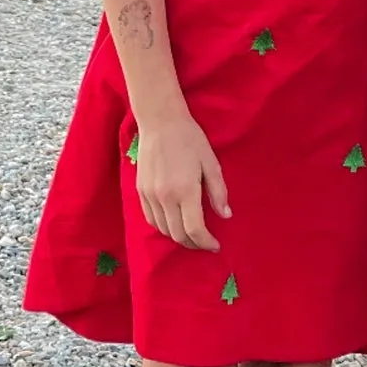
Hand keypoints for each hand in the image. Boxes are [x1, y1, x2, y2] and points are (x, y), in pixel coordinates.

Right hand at [135, 113, 230, 250]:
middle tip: (205, 242)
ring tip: (191, 233)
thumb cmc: (189, 138)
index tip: (215, 245)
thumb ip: (218, 191)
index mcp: (185, 190)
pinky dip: (163, 227)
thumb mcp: (210, 162)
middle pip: (178, 235)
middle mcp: (165, 197)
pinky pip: (151, 219)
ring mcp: (150, 195)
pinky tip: (173, 222)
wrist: (159, 120)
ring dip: (178, 237)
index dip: (206, 243)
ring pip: (163, 230)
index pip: (195, 229)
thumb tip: (225, 215)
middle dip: (194, 244)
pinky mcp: (140, 190)